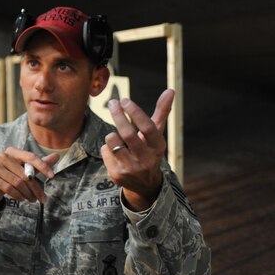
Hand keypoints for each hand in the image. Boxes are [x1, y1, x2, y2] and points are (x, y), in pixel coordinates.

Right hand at [0, 148, 59, 209]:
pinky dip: (17, 195)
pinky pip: (8, 188)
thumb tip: (57, 155)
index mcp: (12, 151)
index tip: (52, 176)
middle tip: (43, 198)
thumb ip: (40, 164)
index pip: (30, 157)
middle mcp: (2, 156)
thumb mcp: (26, 169)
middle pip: (25, 173)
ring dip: (28, 193)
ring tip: (33, 200)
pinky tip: (22, 199)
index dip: (43, 166)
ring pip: (17, 182)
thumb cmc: (11, 175)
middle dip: (36, 188)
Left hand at [101, 89, 174, 210]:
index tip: (125, 100)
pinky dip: (107, 147)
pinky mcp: (117, 174)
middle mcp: (146, 159)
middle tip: (112, 102)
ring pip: (112, 141)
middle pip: (128, 134)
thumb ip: (161, 112)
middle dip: (118, 115)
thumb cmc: (148, 150)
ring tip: (117, 137)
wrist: (144, 184)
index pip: (148, 127)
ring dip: (112, 134)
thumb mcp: (156, 134)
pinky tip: (115, 153)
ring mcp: (131, 168)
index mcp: (157, 147)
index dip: (135, 112)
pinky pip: (105, 151)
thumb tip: (170, 90)